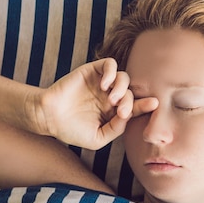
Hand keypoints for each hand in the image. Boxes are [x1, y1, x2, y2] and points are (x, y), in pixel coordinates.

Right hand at [36, 58, 157, 148]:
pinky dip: (111, 72)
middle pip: (131, 92)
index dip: (146, 105)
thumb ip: (116, 130)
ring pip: (124, 77)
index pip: (135, 106)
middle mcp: (111, 96)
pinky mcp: (91, 71)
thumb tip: (129, 116)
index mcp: (115, 111)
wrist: (48, 118)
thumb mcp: (97, 138)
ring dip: (122, 87)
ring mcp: (102, 83)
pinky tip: (104, 85)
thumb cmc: (72, 131)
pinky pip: (109, 64)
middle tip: (121, 111)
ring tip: (111, 99)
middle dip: (130, 102)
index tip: (154, 104)